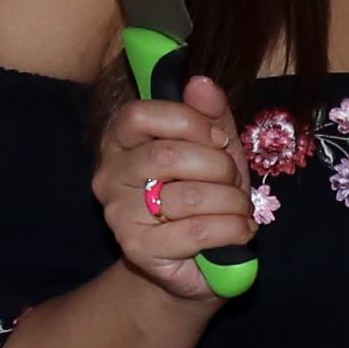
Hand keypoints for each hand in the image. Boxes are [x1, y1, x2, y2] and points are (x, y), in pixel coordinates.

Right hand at [94, 76, 250, 302]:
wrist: (196, 264)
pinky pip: (198, 230)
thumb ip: (210, 115)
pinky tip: (239, 231)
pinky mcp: (139, 250)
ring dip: (231, 201)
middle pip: (166, 154)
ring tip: (238, 209)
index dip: (189, 122)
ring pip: (189, 195)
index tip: (219, 139)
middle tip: (232, 181)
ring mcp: (120, 215)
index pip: (139, 115)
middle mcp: (110, 175)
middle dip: (218, 166)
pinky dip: (232, 229)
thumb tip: (200, 83)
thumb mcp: (213, 149)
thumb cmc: (202, 197)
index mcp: (120, 141)